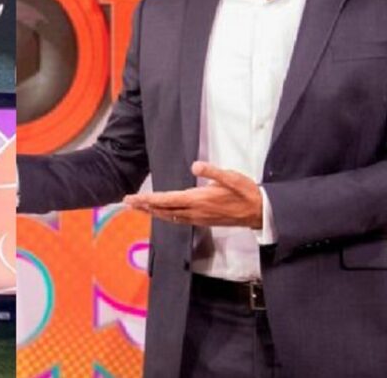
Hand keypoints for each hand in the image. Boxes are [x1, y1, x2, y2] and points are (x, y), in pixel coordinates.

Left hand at [123, 161, 262, 228]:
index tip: (134, 198)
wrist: (259, 212)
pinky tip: (160, 213)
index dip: (149, 200)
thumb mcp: (232, 177)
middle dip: (144, 206)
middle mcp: (195, 211)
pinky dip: (164, 216)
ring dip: (152, 212)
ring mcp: (198, 218)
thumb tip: (196, 165)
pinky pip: (177, 220)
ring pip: (169, 216)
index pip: (168, 200)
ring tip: (138, 207)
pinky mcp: (202, 221)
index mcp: (199, 199)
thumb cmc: (246, 192)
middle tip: (127, 202)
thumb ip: (213, 172)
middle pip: (164, 210)